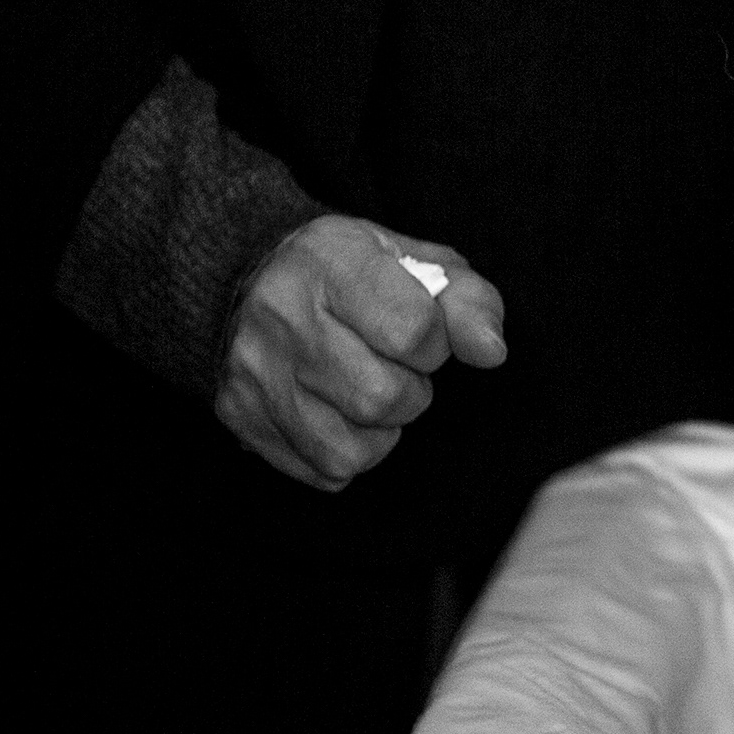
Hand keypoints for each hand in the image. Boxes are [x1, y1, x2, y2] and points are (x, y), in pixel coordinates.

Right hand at [214, 214, 505, 490]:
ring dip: (380, 429)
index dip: (434, 343)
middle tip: (390, 365)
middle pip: (383, 398)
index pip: (414, 332)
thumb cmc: (349, 274)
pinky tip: (335, 412)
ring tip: (364, 388)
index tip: (418, 331)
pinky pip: (325, 471)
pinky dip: (348, 453)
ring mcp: (255, 372)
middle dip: (408, 390)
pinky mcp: (242, 417)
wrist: (246, 278)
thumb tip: (491, 352)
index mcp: (330, 262)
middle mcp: (282, 316)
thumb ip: (467, 301)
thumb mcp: (414, 264)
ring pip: (353, 448)